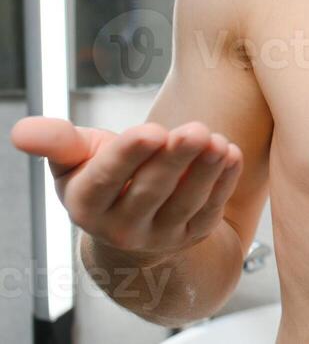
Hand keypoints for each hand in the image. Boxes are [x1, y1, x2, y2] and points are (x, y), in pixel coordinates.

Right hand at [11, 116, 242, 260]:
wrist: (131, 224)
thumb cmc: (104, 177)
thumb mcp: (76, 160)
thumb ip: (57, 143)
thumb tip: (21, 130)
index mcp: (87, 204)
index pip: (106, 180)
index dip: (129, 156)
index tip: (152, 130)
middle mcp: (122, 227)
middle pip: (152, 191)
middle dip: (175, 159)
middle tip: (195, 130)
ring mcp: (161, 235)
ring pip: (186, 202)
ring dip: (205, 170)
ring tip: (216, 140)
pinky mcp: (194, 235)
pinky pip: (211, 209)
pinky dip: (224, 183)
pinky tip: (230, 154)